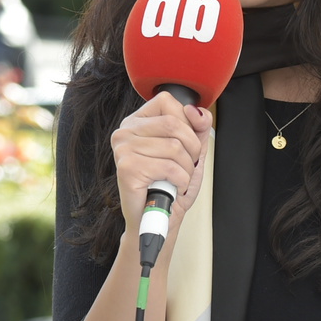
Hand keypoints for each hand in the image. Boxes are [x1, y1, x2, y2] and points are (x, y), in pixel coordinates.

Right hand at [111, 92, 212, 244]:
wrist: (157, 218)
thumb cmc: (170, 185)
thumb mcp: (191, 151)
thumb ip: (197, 127)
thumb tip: (197, 111)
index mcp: (137, 122)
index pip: (167, 101)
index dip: (187, 122)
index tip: (186, 143)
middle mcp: (125, 131)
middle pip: (174, 124)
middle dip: (191, 149)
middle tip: (185, 167)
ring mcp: (123, 149)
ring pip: (175, 148)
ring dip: (187, 170)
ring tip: (177, 180)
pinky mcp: (127, 168)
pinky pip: (170, 167)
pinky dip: (180, 182)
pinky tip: (171, 187)